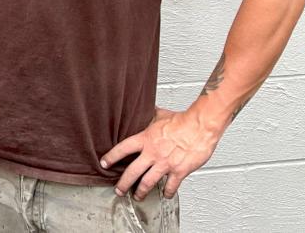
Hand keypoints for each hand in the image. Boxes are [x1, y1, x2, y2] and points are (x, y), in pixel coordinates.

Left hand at [100, 107, 221, 198]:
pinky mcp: (179, 171)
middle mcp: (153, 153)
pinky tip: (165, 195)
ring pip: (148, 182)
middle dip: (123, 183)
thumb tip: (143, 106)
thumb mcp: (159, 114)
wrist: (200, 126)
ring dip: (141, 192)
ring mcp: (165, 164)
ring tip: (138, 197)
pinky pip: (171, 186)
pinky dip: (167, 193)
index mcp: (145, 139)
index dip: (111, 157)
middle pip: (132, 171)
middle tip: (119, 190)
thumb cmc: (182, 120)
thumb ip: (149, 115)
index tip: (104, 163)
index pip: (122, 149)